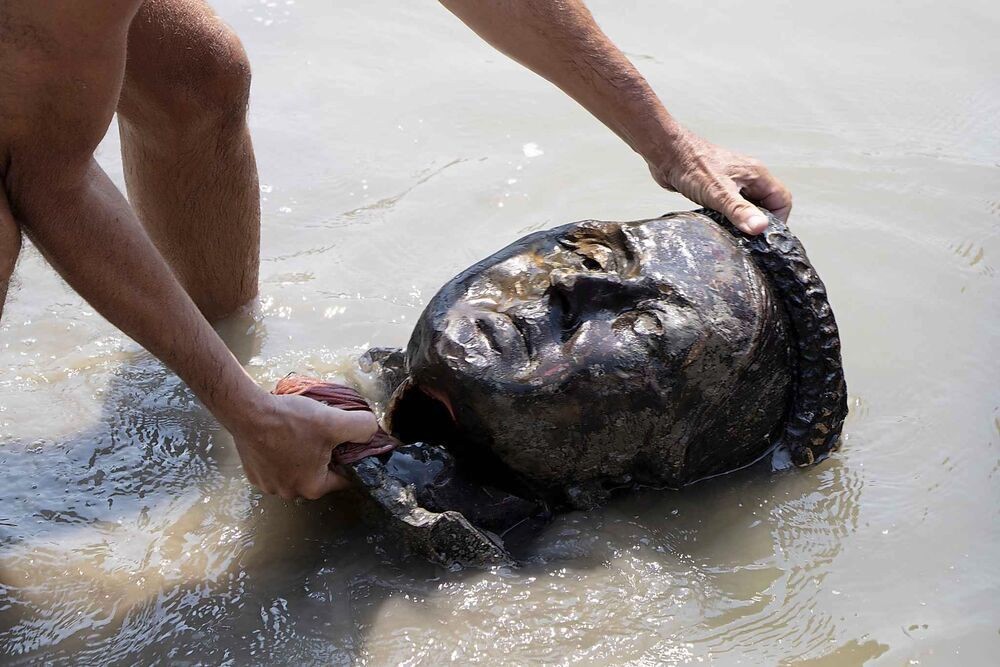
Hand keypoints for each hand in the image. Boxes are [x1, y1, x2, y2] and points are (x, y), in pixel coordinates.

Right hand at [230, 392, 377, 499]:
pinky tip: (282, 436)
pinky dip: (281, 454)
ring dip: (302, 455)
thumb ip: (362, 427)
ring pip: (297, 470)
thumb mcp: (335, 421)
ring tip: (301, 432)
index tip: (346, 442)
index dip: (349, 459)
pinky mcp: (253, 474)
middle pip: (319, 474)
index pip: (343, 478)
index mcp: (312, 487)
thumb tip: (374, 431)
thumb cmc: (291, 421)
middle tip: (323, 433)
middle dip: (324, 456)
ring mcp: (268, 485)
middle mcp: (290, 493)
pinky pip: (276, 466)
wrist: (248, 413)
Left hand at [647, 127, 792, 234]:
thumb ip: (740, 211)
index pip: (782, 200)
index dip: (777, 220)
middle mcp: (748, 177)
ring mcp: (732, 182)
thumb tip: (761, 228)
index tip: (762, 235)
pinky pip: (730, 206)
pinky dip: (727, 217)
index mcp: (756, 174)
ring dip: (741, 220)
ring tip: (730, 232)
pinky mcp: (717, 188)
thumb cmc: (692, 165)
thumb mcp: (718, 193)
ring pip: (747, 206)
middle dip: (758, 223)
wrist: (666, 153)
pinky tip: (717, 224)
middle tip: (746, 238)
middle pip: (767, 205)